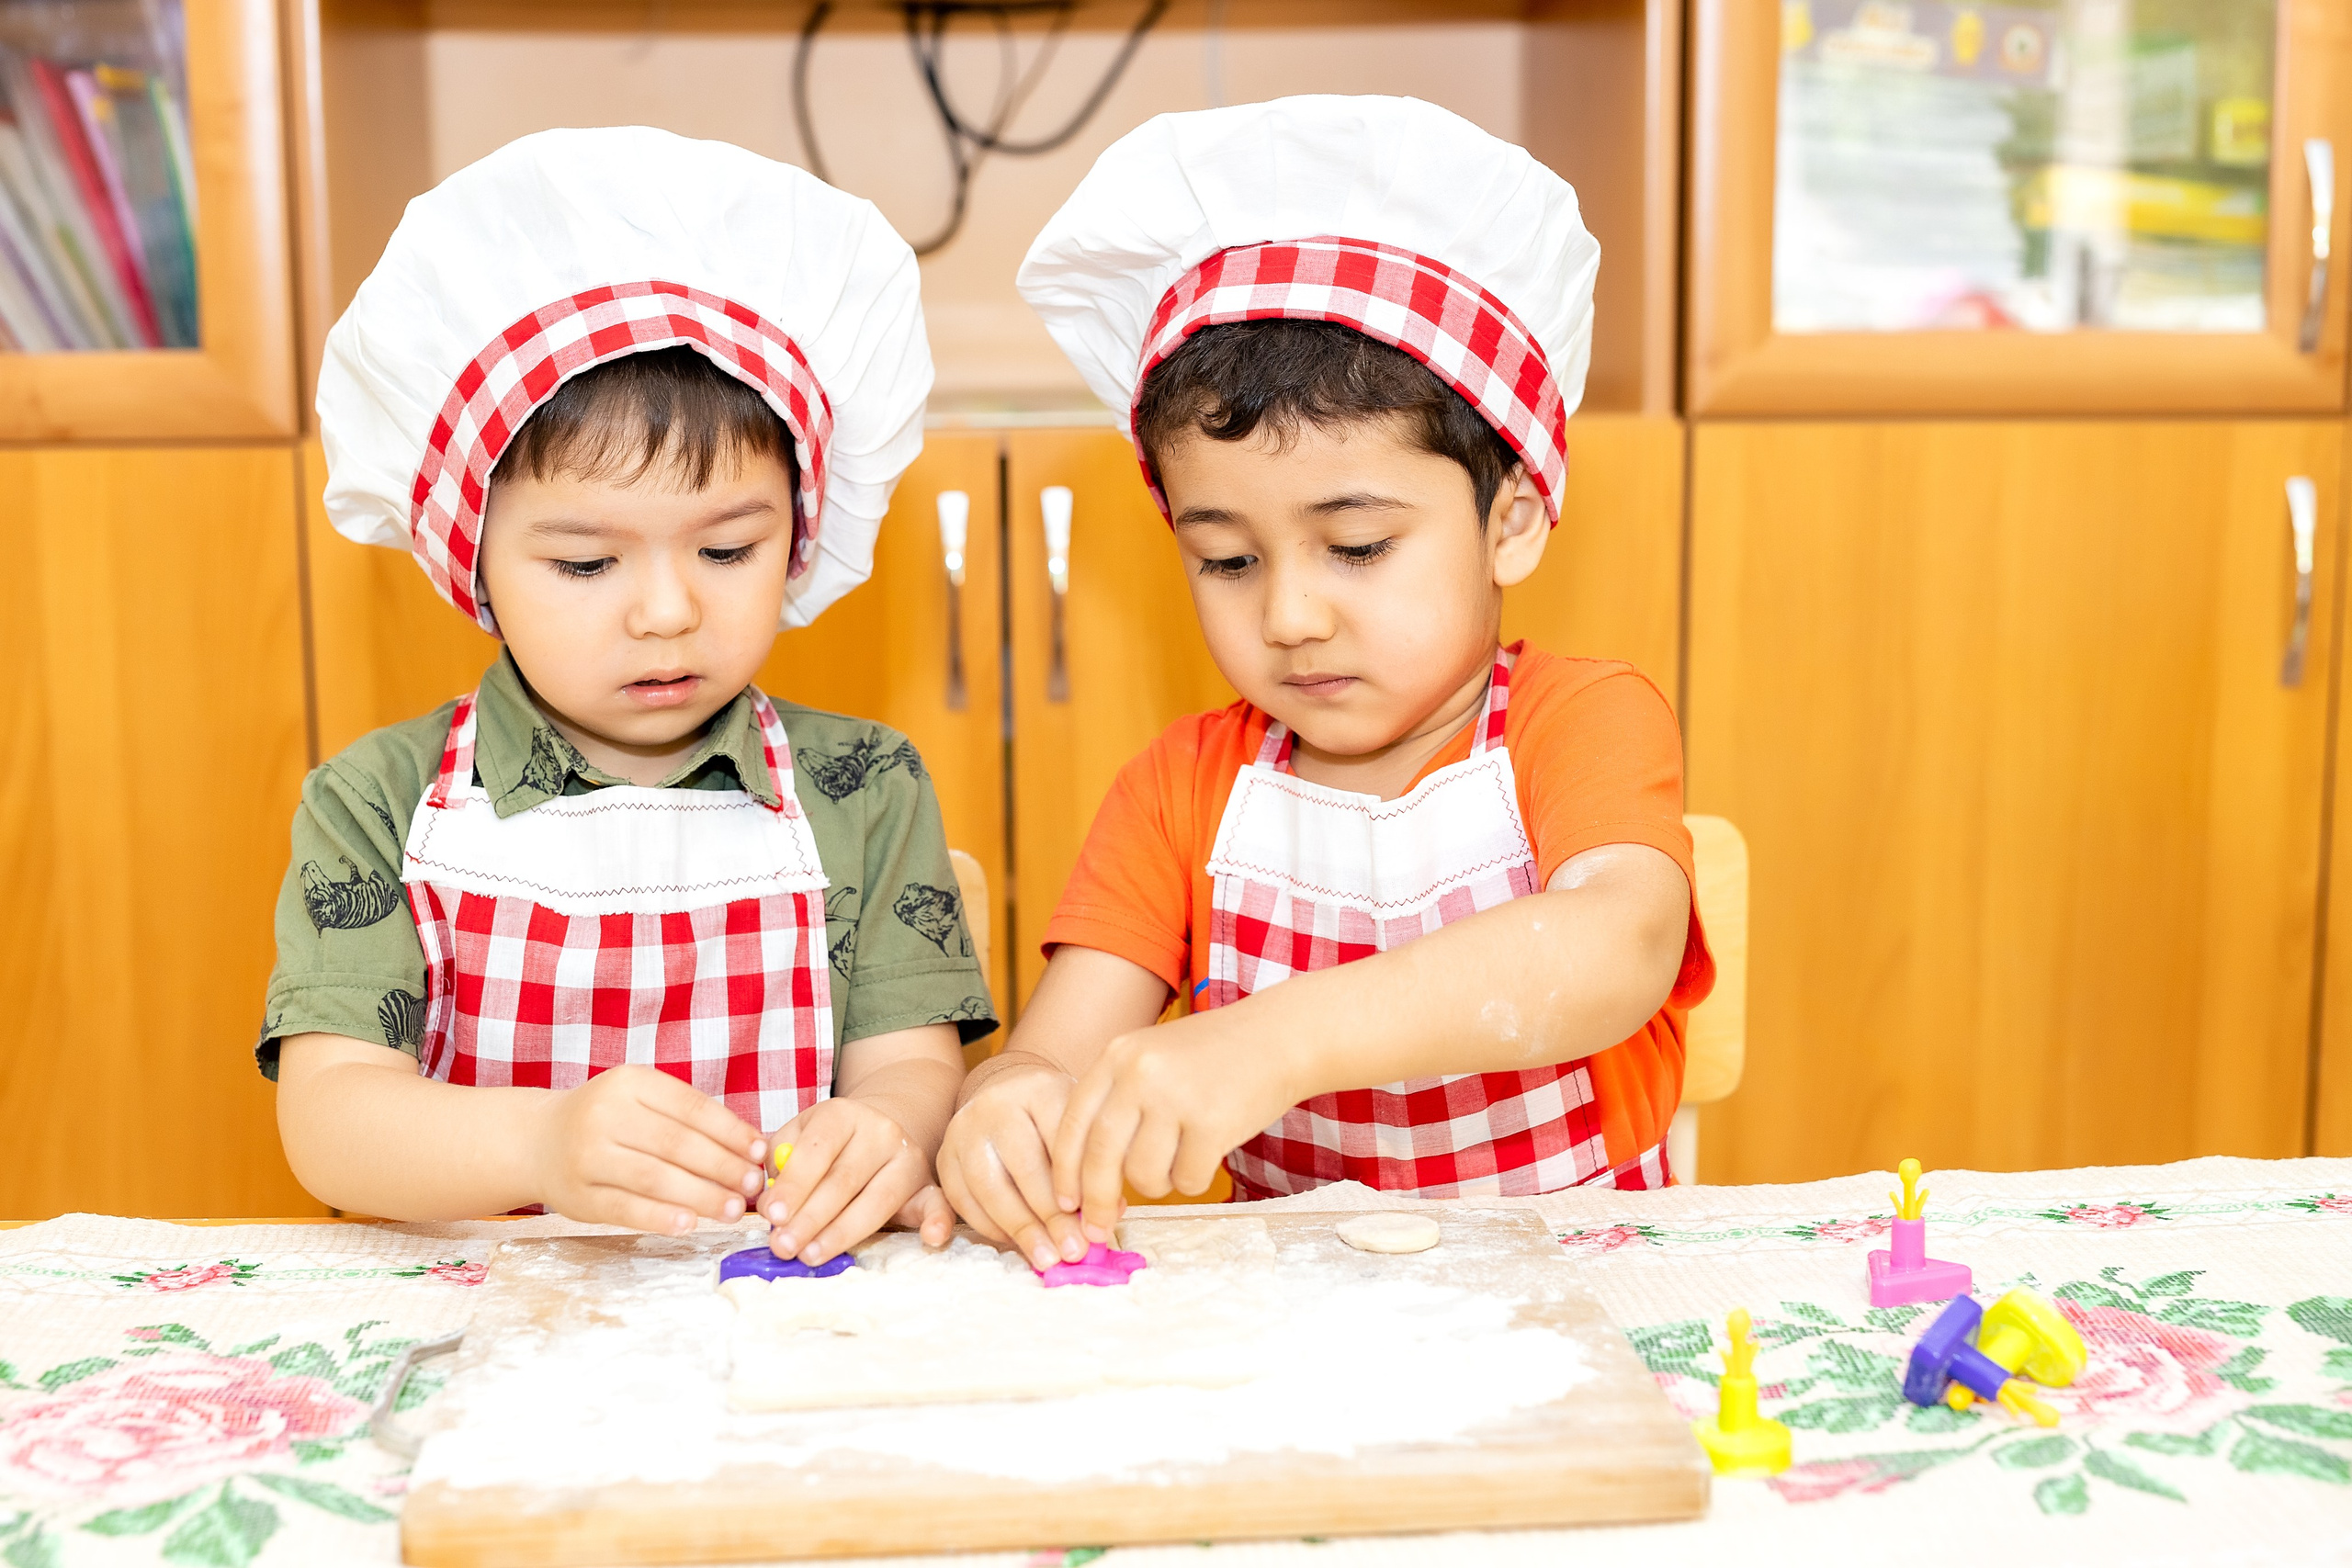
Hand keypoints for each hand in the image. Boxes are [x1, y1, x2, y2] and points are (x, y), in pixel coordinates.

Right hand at [531, 1064, 767, 1232]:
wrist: (537, 1141)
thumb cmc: (609, 1121)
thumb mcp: (643, 1100)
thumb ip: (690, 1119)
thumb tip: (753, 1146)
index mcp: (630, 1083)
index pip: (691, 1107)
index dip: (731, 1131)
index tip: (760, 1152)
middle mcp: (605, 1114)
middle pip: (676, 1143)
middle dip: (722, 1167)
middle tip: (753, 1186)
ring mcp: (587, 1155)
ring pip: (654, 1177)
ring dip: (700, 1195)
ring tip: (733, 1209)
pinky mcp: (578, 1196)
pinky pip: (626, 1208)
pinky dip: (660, 1217)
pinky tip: (690, 1224)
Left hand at [760, 1096, 950, 1265]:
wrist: (879, 1129)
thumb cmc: (827, 1143)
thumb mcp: (797, 1135)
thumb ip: (779, 1162)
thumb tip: (770, 1203)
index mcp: (842, 1114)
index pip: (816, 1150)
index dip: (794, 1184)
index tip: (771, 1215)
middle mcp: (881, 1132)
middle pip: (844, 1180)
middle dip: (809, 1218)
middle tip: (783, 1246)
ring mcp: (908, 1158)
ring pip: (878, 1200)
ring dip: (842, 1233)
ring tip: (811, 1255)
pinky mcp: (928, 1185)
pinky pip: (938, 1203)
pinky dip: (938, 1222)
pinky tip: (932, 1239)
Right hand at [937, 1062, 1091, 1270]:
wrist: (1003, 1093)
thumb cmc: (1051, 1115)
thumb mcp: (1077, 1123)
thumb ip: (1093, 1163)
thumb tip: (1108, 1214)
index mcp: (1039, 1090)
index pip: (1060, 1140)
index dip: (1077, 1184)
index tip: (1093, 1220)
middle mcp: (997, 1105)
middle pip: (1025, 1167)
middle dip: (1052, 1216)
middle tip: (1074, 1250)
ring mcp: (964, 1130)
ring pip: (991, 1188)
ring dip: (1022, 1230)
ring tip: (1047, 1257)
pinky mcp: (945, 1157)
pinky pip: (965, 1201)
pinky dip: (993, 1228)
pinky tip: (1019, 1243)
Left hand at [1051, 1011, 1301, 1242]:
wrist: (1279, 1037)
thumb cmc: (1213, 1057)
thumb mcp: (1152, 1059)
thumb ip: (1118, 1103)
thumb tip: (1086, 1179)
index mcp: (1118, 1055)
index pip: (1073, 1123)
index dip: (1065, 1170)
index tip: (1065, 1203)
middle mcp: (1140, 1072)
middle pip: (1100, 1154)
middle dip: (1096, 1200)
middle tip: (1099, 1228)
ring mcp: (1176, 1096)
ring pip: (1142, 1175)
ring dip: (1157, 1184)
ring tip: (1178, 1160)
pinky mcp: (1212, 1123)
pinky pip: (1187, 1180)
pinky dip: (1194, 1180)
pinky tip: (1208, 1154)